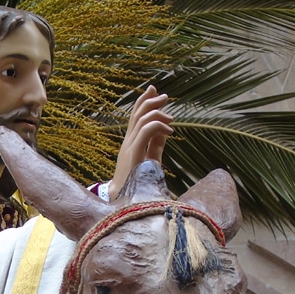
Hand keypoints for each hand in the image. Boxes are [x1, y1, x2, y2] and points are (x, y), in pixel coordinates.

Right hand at [110, 85, 172, 199]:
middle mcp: (127, 142)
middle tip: (165, 96)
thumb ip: (156, 144)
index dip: (144, 101)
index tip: (155, 91)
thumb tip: (165, 130)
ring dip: (158, 114)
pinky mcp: (133, 154)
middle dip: (151, 101)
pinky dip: (158, 127)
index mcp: (130, 142)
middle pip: (136, 114)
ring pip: (141, 120)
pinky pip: (145, 132)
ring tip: (171, 117)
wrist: (123, 202)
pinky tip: (169, 131)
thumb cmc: (137, 184)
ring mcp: (129, 147)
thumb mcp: (150, 159)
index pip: (135, 116)